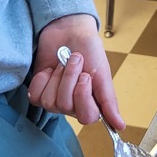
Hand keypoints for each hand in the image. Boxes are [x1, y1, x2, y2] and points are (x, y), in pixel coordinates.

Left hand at [28, 13, 125, 130]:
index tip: (86, 76)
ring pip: (50, 102)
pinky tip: (50, 69)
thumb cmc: (89, 50)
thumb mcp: (102, 74)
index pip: (87, 117)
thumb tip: (120, 126)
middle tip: (75, 61)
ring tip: (63, 62)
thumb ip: (109, 101)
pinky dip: (42, 79)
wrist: (70, 30)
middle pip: (65, 106)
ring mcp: (55, 99)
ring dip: (57, 76)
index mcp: (91, 102)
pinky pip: (36, 96)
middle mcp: (73, 105)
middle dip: (69, 79)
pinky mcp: (39, 91)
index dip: (83, 96)